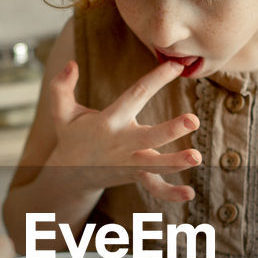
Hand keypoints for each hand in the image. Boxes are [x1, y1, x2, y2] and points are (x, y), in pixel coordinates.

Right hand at [48, 59, 201, 202]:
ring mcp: (129, 163)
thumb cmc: (72, 136)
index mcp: (109, 121)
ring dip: (176, 161)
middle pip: (150, 136)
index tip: (176, 66)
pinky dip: (170, 193)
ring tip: (196, 157)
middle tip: (194, 120)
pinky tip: (189, 193)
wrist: (68, 175)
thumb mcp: (61, 111)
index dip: (157, 79)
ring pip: (156, 164)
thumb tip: (71, 64)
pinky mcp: (134, 177)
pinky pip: (154, 187)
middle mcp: (122, 143)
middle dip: (172, 129)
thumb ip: (61, 86)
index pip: (137, 95)